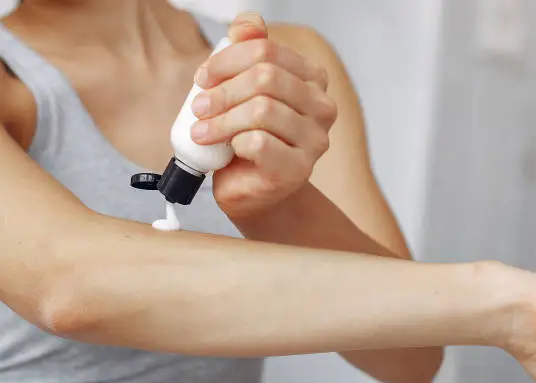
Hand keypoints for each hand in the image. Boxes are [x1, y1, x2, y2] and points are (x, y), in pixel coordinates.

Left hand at [191, 12, 336, 217]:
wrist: (254, 190)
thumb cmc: (247, 139)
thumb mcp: (244, 92)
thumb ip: (249, 54)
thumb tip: (247, 24)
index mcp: (311, 79)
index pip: (267, 50)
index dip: (226, 60)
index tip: (203, 78)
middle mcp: (322, 106)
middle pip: (266, 77)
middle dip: (223, 91)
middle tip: (199, 107)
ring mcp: (315, 140)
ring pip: (262, 110)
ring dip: (222, 119)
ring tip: (202, 131)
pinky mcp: (299, 169)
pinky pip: (259, 143)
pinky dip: (234, 142)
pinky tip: (228, 149)